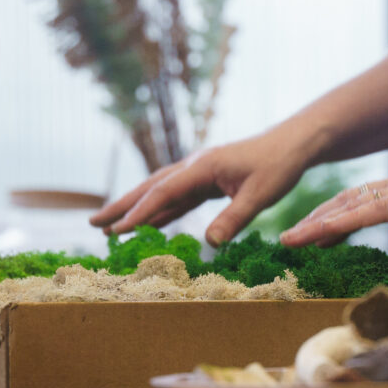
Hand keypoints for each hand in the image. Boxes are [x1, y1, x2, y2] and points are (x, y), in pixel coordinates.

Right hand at [90, 132, 309, 245]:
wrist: (293, 144)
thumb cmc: (279, 166)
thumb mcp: (260, 195)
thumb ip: (234, 218)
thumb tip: (209, 243)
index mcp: (202, 166)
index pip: (163, 192)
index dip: (139, 213)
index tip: (117, 230)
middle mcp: (194, 166)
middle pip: (151, 187)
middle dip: (122, 205)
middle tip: (94, 223)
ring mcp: (199, 172)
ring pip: (160, 191)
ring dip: (136, 208)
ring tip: (112, 226)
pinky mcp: (207, 180)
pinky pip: (178, 197)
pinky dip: (160, 211)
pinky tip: (148, 224)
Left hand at [280, 128, 387, 247]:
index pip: (363, 203)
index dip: (335, 217)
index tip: (313, 233)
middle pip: (347, 203)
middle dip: (316, 221)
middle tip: (289, 238)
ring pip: (350, 207)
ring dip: (318, 224)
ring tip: (290, 239)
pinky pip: (371, 212)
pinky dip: (342, 222)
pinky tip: (321, 233)